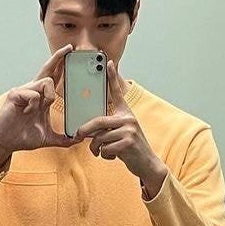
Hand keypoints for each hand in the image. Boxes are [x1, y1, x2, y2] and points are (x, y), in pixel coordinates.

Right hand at [0, 45, 77, 172]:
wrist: (6, 143)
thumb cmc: (23, 137)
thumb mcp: (48, 138)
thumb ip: (64, 139)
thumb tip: (78, 140)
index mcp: (41, 98)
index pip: (54, 78)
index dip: (62, 66)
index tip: (71, 55)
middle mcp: (33, 91)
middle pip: (48, 69)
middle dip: (59, 57)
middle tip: (70, 48)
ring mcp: (24, 91)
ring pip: (46, 81)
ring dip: (49, 96)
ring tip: (40, 109)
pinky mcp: (15, 94)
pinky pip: (33, 94)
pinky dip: (34, 105)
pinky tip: (27, 113)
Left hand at [74, 60, 166, 192]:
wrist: (147, 163)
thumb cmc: (130, 148)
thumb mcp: (121, 132)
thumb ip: (108, 126)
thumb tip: (85, 129)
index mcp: (125, 113)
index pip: (117, 92)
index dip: (113, 77)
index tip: (109, 62)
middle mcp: (128, 118)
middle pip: (98, 121)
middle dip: (85, 130)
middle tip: (77, 136)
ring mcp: (129, 129)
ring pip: (100, 138)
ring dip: (97, 148)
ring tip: (102, 151)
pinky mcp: (128, 142)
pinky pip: (105, 148)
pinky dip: (105, 155)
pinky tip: (114, 156)